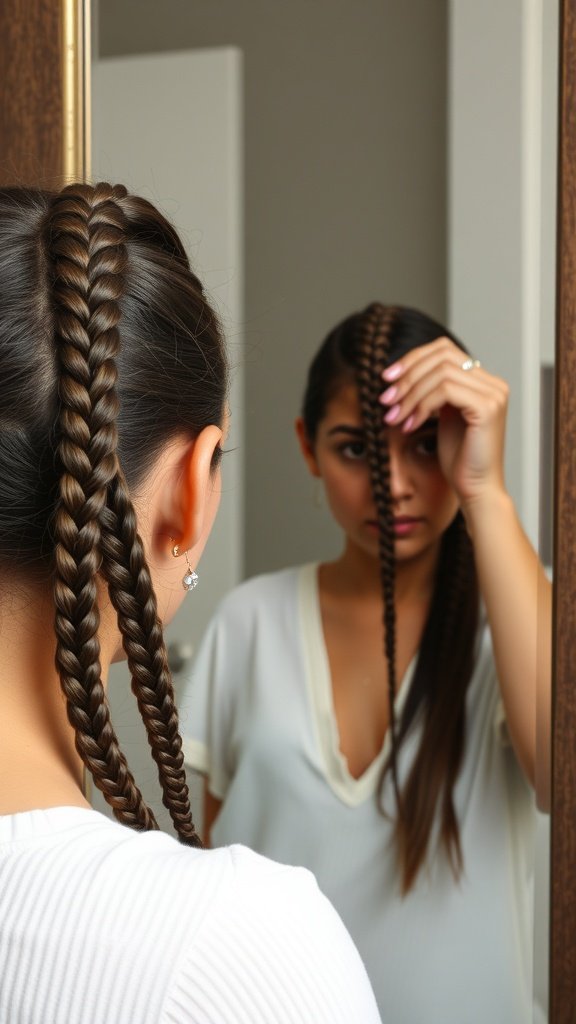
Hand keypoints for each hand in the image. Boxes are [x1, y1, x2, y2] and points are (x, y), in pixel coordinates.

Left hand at [379, 337, 508, 508]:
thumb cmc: (458, 459)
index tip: (386, 378)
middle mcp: (493, 383)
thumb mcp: (441, 416)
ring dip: (410, 394)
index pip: (444, 350)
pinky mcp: (488, 407)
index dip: (412, 359)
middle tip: (386, 398)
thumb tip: (398, 372)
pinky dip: (421, 405)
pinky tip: (410, 425)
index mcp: (482, 381)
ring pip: (440, 373)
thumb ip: (431, 391)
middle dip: (407, 375)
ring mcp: (494, 394)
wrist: (475, 490)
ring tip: (394, 416)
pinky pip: (445, 391)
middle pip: (441, 356)